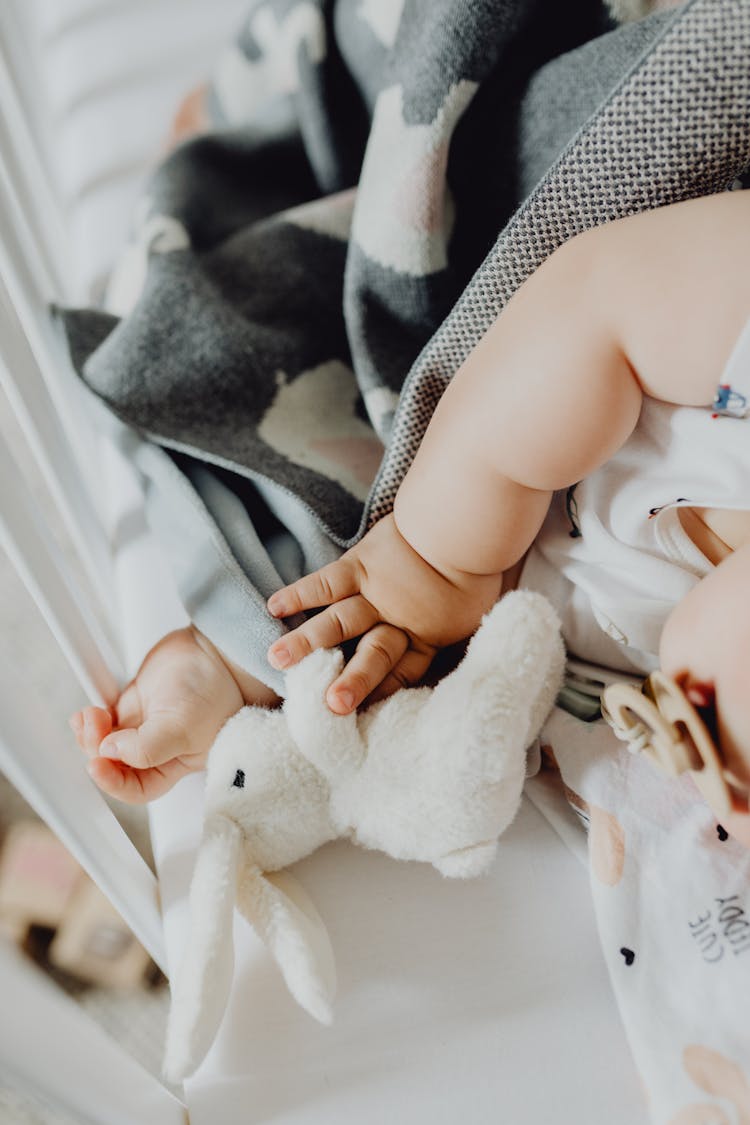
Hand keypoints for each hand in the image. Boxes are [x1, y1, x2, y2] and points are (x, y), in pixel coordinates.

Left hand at [68, 627, 257, 803]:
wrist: (213, 650)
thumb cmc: (214, 690)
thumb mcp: (183, 728)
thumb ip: (145, 749)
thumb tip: (109, 752)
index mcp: (174, 765)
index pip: (137, 788)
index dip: (113, 783)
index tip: (97, 766)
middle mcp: (157, 749)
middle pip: (114, 764)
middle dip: (98, 751)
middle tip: (96, 730)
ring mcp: (142, 726)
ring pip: (104, 742)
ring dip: (90, 733)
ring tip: (91, 716)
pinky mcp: (133, 704)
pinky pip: (103, 719)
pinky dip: (91, 719)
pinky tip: (88, 713)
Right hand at [266, 514, 502, 712]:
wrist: (465, 523)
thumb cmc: (473, 568)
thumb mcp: (473, 611)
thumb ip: (451, 633)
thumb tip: (451, 662)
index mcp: (426, 637)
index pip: (401, 673)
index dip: (381, 693)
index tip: (357, 716)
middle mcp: (398, 620)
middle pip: (373, 654)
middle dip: (351, 680)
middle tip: (330, 705)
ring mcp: (376, 592)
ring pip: (341, 621)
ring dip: (310, 641)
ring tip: (278, 660)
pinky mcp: (361, 564)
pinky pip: (327, 581)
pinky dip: (301, 592)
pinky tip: (274, 607)